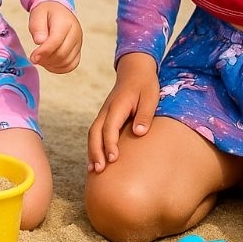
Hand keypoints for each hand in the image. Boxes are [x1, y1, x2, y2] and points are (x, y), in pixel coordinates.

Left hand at [28, 0, 81, 72]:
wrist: (57, 11)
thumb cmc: (46, 13)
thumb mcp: (37, 14)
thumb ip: (37, 27)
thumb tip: (40, 41)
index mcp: (66, 22)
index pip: (56, 41)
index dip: (43, 52)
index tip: (33, 57)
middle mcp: (76, 33)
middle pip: (62, 54)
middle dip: (46, 59)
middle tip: (35, 58)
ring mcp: (79, 43)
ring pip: (67, 62)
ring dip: (52, 64)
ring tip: (41, 58)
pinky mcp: (78, 51)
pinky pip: (71, 65)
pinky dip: (59, 68)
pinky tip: (49, 63)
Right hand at [87, 51, 159, 172]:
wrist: (135, 70)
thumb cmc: (145, 84)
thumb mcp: (150, 97)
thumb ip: (144, 114)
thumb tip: (139, 133)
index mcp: (118, 105)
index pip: (109, 127)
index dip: (110, 143)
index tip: (113, 159)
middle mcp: (107, 109)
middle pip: (95, 132)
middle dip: (95, 151)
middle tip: (99, 170)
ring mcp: (104, 112)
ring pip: (93, 133)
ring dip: (92, 151)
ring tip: (93, 170)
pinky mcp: (105, 116)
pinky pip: (96, 132)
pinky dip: (94, 146)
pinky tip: (96, 160)